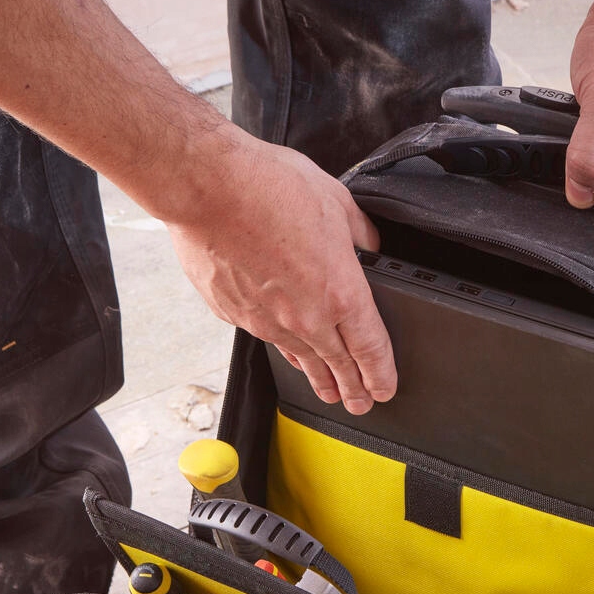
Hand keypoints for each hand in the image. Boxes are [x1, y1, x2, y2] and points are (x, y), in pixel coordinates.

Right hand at [167, 136, 396, 413]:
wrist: (208, 188)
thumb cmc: (268, 188)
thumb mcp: (337, 203)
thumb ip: (359, 233)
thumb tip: (368, 245)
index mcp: (340, 293)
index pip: (370, 348)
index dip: (381, 373)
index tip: (385, 388)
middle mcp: (305, 317)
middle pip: (337, 364)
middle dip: (353, 388)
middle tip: (360, 404)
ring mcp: (266, 320)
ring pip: (300, 357)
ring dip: (317, 377)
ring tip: (327, 391)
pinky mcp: (234, 313)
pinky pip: (266, 337)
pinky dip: (281, 347)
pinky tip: (285, 351)